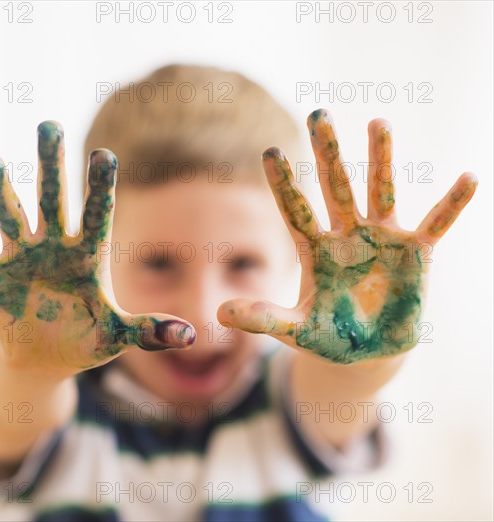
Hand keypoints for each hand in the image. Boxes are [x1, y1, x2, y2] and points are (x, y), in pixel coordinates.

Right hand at [0, 121, 193, 376]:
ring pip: (10, 216)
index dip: (99, 188)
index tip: (105, 154)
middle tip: (49, 125)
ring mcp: (21, 258)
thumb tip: (192, 336)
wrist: (49, 356)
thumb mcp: (119, 336)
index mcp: (88, 256)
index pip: (96, 215)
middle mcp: (54, 247)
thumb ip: (150, 330)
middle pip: (53, 200)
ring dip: (1, 192)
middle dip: (50, 166)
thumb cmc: (89, 339)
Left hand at [218, 109, 476, 363]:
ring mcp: (382, 240)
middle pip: (335, 187)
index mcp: (315, 250)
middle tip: (319, 113)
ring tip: (377, 122)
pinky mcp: (416, 254)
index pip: (294, 210)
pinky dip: (452, 204)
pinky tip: (468, 178)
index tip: (269, 151)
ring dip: (380, 160)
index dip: (283, 183)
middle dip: (328, 153)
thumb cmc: (328, 336)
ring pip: (381, 192)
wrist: (366, 353)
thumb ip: (262, 318)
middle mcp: (347, 236)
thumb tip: (219, 311)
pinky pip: (436, 224)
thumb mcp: (293, 330)